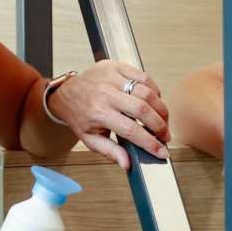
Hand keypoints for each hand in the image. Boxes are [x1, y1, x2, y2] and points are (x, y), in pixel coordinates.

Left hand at [48, 60, 170, 169]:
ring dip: (160, 108)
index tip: (162, 151)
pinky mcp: (116, 66)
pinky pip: (143, 77)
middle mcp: (105, 93)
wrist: (66, 93)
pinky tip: (155, 101)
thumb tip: (128, 164)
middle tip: (166, 136)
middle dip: (160, 126)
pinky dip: (154, 90)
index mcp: (98, 113)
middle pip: (142, 109)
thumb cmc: (79, 116)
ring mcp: (111, 77)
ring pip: (146, 91)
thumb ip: (111, 152)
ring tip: (162, 120)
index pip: (131, 130)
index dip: (150, 142)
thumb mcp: (90, 139)